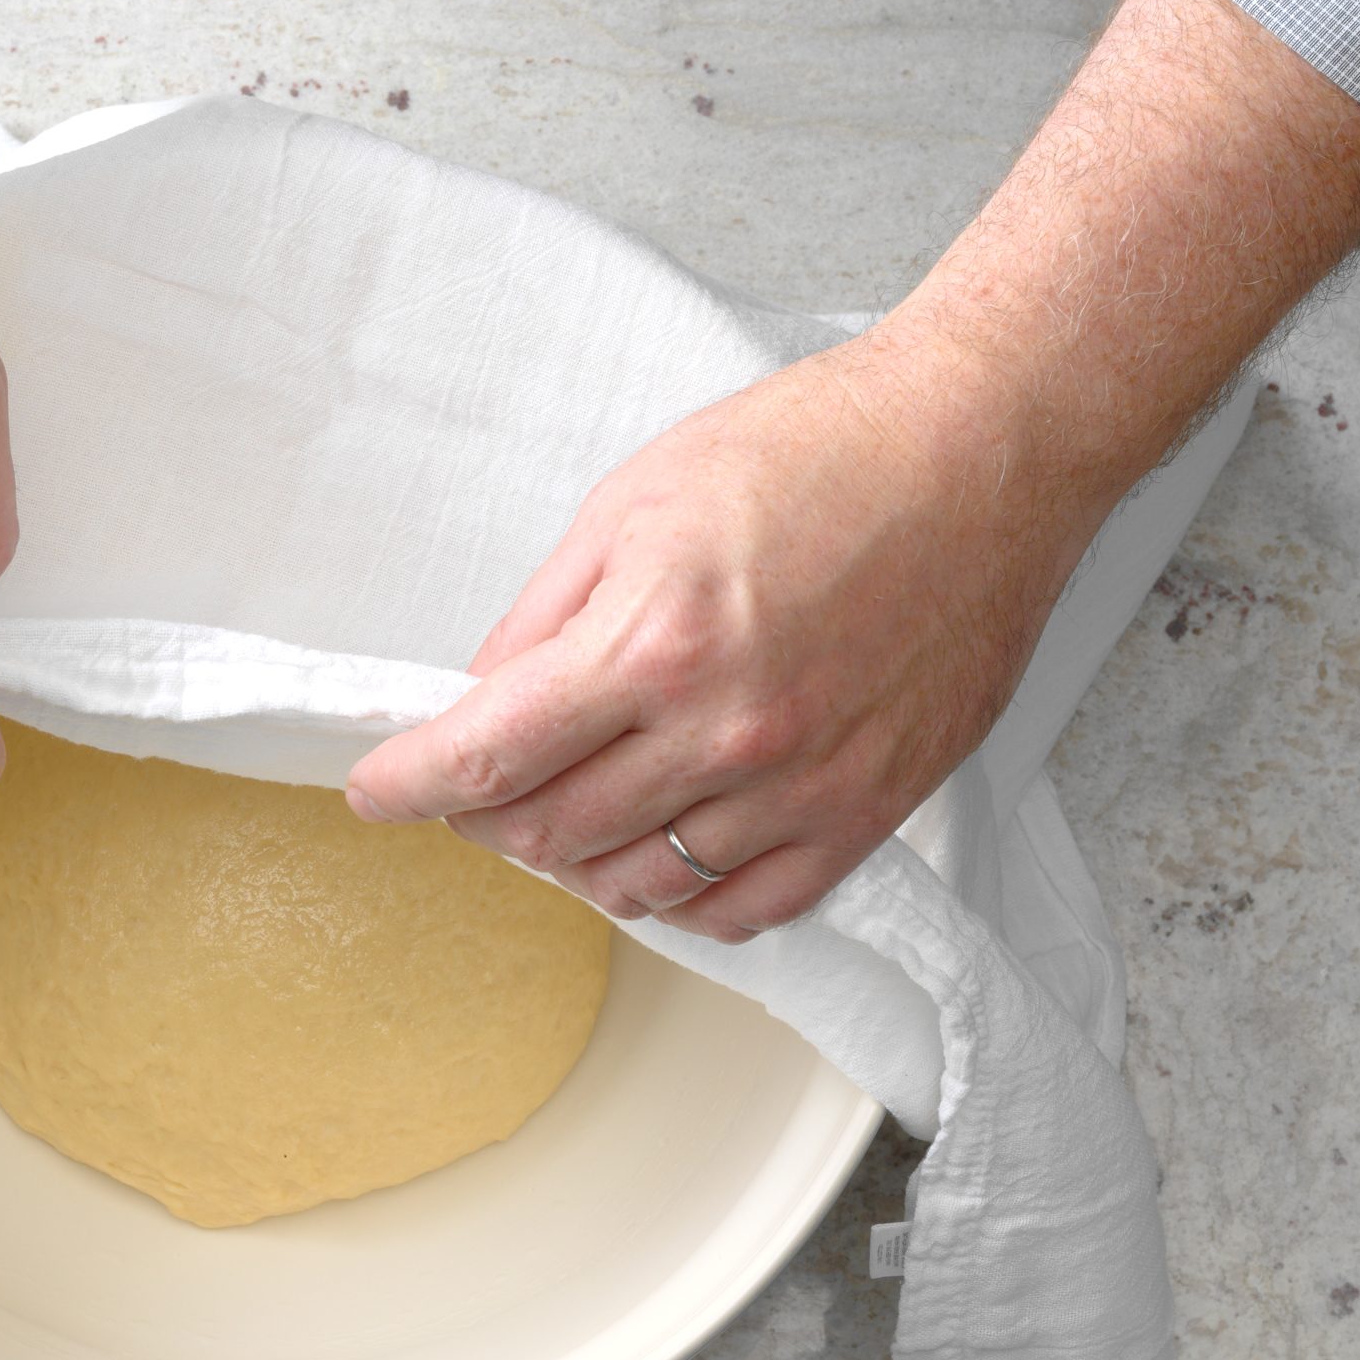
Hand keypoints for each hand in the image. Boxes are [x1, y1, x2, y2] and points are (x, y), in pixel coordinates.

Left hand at [345, 325, 1081, 941]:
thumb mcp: (634, 500)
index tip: (375, 794)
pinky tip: (658, 853)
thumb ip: (543, 617)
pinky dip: (679, 898)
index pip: (486, 757)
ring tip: (565, 811)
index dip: (407, 787)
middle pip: (547, 832)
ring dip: (574, 860)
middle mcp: (727, 731)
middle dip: (483, 817)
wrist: (984, 449)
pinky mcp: (868, 811)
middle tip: (473, 787)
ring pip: (637, 886)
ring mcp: (802, 785)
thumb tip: (479, 701)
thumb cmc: (818, 450)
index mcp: (655, 641)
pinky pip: (744, 910)